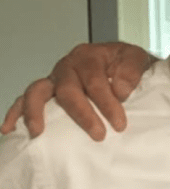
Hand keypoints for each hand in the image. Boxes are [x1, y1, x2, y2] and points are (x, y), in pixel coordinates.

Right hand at [0, 42, 156, 140]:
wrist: (122, 63)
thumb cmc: (126, 63)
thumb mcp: (137, 58)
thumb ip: (131, 70)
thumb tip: (120, 90)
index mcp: (89, 55)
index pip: (94, 81)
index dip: (107, 103)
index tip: (119, 123)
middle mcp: (67, 65)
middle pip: (68, 90)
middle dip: (83, 114)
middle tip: (99, 134)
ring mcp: (54, 78)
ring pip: (38, 91)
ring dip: (36, 112)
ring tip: (39, 132)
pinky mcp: (47, 90)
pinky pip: (25, 99)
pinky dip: (16, 112)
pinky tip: (9, 128)